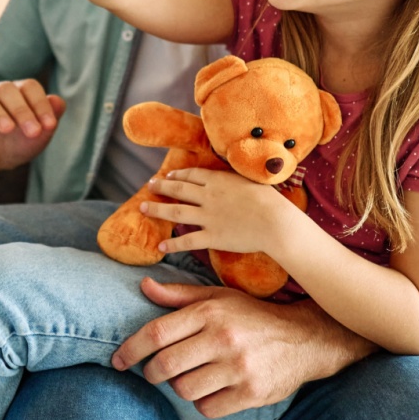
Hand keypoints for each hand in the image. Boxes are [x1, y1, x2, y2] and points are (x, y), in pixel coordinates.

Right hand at [0, 78, 65, 176]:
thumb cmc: (18, 143)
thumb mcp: (38, 136)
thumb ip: (50, 118)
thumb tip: (58, 101)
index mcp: (19, 92)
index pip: (30, 87)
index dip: (41, 104)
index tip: (49, 125)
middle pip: (8, 89)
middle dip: (22, 110)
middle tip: (32, 131)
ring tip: (7, 128)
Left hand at [109, 279, 374, 416]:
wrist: (305, 338)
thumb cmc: (253, 316)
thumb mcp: (219, 297)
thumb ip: (179, 295)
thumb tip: (143, 286)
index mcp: (210, 312)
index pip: (157, 333)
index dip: (130, 349)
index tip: (118, 361)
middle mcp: (223, 338)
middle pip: (165, 366)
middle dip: (151, 373)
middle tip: (153, 372)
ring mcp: (239, 367)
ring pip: (184, 389)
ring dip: (179, 387)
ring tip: (189, 377)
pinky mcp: (252, 393)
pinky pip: (208, 407)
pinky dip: (203, 403)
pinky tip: (211, 391)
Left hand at [142, 167, 296, 255]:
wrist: (275, 222)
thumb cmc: (270, 200)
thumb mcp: (251, 180)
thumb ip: (236, 179)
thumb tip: (231, 176)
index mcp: (219, 180)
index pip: (192, 175)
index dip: (178, 174)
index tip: (168, 175)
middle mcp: (209, 196)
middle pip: (178, 189)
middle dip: (161, 186)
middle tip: (149, 185)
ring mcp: (209, 217)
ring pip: (176, 212)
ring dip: (157, 209)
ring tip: (142, 208)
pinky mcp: (213, 237)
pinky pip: (188, 240)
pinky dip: (173, 243)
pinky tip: (160, 245)